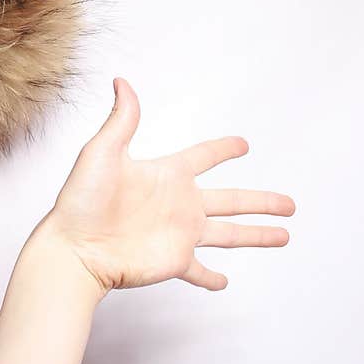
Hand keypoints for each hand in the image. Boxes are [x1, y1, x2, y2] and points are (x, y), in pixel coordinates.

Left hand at [38, 78, 295, 292]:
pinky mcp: (173, 261)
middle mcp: (177, 204)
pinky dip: (211, 279)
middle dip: (261, 201)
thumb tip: (122, 81)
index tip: (243, 144)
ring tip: (284, 236)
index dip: (223, 149)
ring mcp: (178, 235)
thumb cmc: (81, 200)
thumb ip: (122, 120)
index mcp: (166, 175)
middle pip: (231, 200)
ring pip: (229, 236)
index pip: (203, 157)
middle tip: (290, 203)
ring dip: (256, 236)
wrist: (73, 247)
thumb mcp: (102, 152)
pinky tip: (224, 283)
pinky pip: (198, 271)